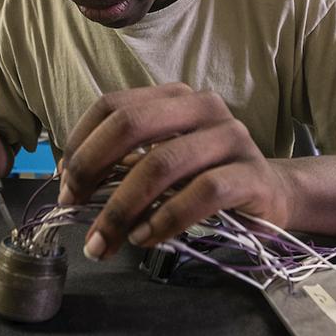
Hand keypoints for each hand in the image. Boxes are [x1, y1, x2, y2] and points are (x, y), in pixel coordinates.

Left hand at [60, 83, 291, 260]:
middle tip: (73, 206)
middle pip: (131, 124)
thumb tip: (69, 181)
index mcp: (174, 96)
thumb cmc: (206, 177)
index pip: (112, 105)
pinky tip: (144, 237)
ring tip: (105, 238)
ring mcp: (230, 136)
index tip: (64, 181)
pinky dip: (165, 218)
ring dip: (122, 207)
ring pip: (161, 163)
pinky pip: (201, 193)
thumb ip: (123, 162)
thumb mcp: (162, 160)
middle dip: (92, 168)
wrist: (272, 195)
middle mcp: (203, 106)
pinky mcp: (251, 174)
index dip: (81, 142)